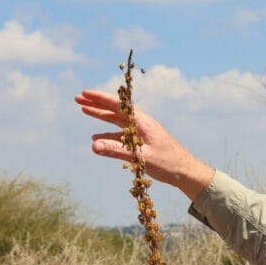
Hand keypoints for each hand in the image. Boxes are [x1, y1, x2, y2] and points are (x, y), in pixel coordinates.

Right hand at [75, 89, 214, 200]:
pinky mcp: (141, 142)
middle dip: (97, 103)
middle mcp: (141, 123)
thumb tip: (93, 146)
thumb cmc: (168, 163)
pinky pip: (121, 135)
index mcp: (142, 121)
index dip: (100, 99)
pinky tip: (96, 139)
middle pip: (115, 110)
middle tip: (78, 98)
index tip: (85, 93)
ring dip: (100, 116)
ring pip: (116, 121)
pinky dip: (108, 135)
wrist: (186, 172)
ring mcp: (141, 132)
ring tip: (84, 110)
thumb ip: (117, 151)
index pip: (117, 105)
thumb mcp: (141, 156)